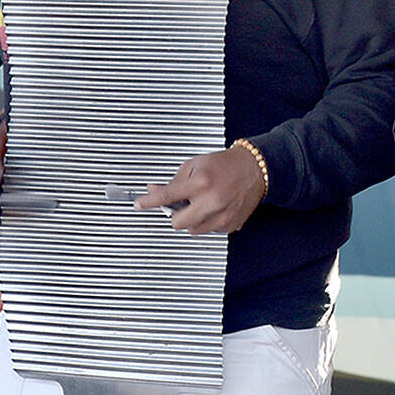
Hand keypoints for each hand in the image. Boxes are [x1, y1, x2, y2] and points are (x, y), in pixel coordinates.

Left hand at [135, 144, 265, 233]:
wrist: (255, 169)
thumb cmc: (225, 164)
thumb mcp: (195, 164)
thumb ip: (174, 180)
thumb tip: (153, 191)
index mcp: (201, 182)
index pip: (167, 196)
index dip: (149, 201)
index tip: (138, 204)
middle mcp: (211, 200)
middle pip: (177, 222)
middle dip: (175, 215)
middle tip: (181, 204)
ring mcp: (222, 215)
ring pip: (192, 230)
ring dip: (192, 219)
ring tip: (202, 203)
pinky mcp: (230, 225)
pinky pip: (208, 230)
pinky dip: (207, 221)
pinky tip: (215, 207)